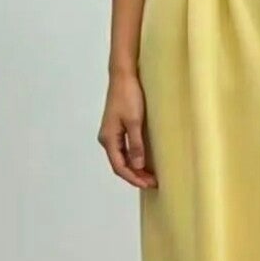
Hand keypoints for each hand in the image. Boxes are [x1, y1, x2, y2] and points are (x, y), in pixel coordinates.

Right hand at [98, 70, 156, 188]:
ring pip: (122, 158)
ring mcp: (112, 134)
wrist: (123, 76)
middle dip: (135, 176)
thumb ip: (135, 145)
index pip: (119, 167)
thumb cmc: (129, 96)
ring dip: (135, 169)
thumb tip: (137, 166)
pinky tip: (144, 162)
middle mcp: (107, 138)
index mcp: (108, 139)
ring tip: (150, 176)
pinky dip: (134, 159)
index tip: (148, 184)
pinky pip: (124, 150)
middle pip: (120, 164)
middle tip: (152, 183)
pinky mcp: (117, 128)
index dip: (133, 178)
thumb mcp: (134, 122)